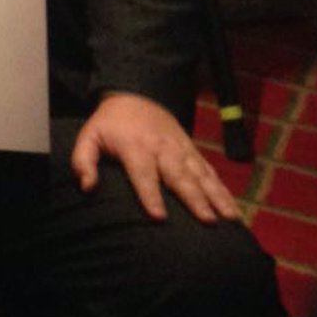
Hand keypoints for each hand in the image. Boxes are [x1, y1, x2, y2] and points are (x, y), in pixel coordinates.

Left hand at [71, 91, 239, 222]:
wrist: (134, 95)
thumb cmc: (109, 124)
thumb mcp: (89, 136)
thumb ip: (83, 160)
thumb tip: (86, 186)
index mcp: (135, 146)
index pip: (143, 173)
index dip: (150, 194)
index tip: (158, 216)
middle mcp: (162, 148)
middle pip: (179, 176)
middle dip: (194, 199)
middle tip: (207, 221)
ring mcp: (181, 149)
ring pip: (201, 175)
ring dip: (216, 196)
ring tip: (229, 218)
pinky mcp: (193, 151)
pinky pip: (210, 171)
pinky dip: (223, 190)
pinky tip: (233, 208)